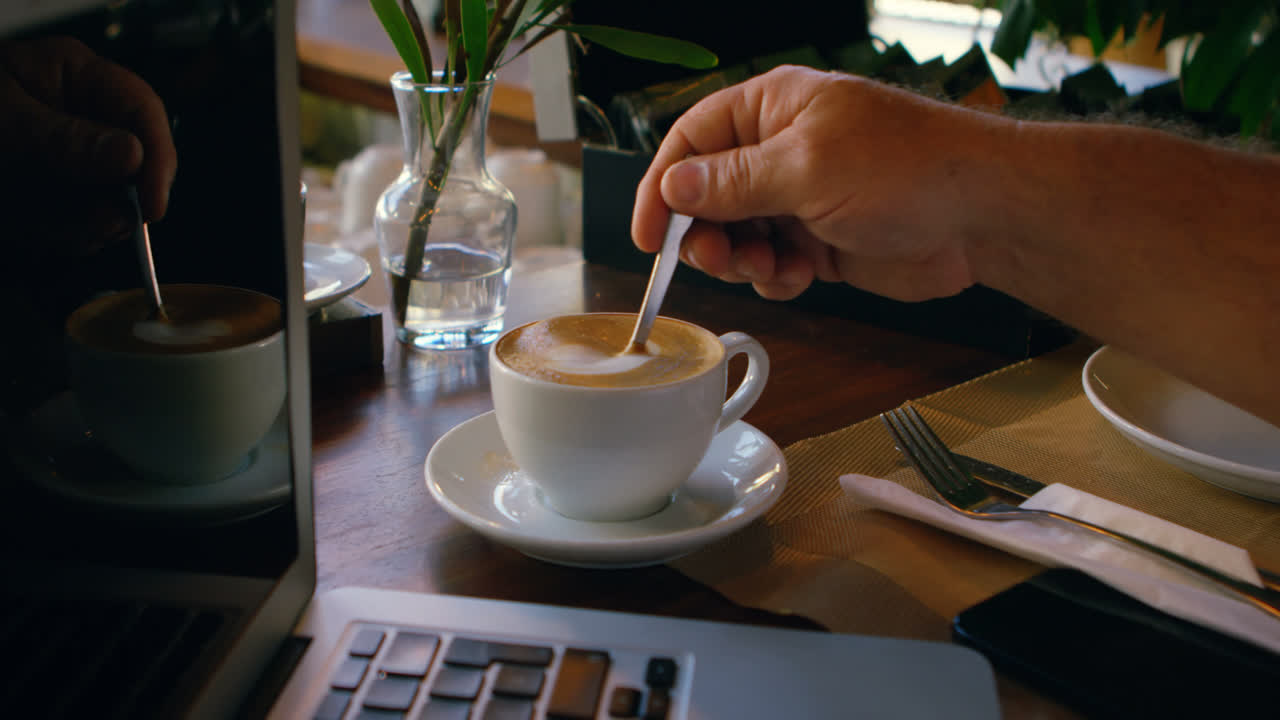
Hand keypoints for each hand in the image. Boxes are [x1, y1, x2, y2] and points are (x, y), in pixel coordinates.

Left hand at [0, 35, 176, 254]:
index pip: (143, 111)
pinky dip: (50, 234)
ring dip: (70, 225)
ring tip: (24, 215)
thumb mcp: (1, 120)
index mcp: (73, 78)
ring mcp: (69, 163)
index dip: (159, 158)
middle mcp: (81, 120)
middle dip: (107, 204)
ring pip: (107, 207)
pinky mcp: (53, 198)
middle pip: (134, 170)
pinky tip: (20, 222)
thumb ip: (64, 139)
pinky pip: (76, 228)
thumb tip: (132, 155)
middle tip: (76, 223)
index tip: (151, 206)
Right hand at [631, 65, 1011, 301]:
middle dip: (706, 233)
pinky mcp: (821, 240)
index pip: (692, 142)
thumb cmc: (908, 167)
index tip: (648, 233)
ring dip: (743, 262)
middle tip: (717, 258)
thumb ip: (733, 181)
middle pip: (707, 195)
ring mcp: (801, 197)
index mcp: (773, 109)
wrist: (982, 214)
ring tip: (773, 269)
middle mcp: (780, 150)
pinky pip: (773, 265)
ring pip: (737, 237)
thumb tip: (672, 184)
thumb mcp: (807, 168)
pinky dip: (777, 279)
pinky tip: (803, 276)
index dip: (662, 187)